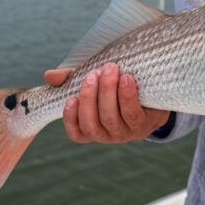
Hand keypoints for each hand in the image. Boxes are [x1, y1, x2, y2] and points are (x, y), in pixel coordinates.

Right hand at [44, 62, 170, 143]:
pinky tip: (126, 79)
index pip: (77, 133)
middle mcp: (109, 134)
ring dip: (108, 92)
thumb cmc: (119, 86)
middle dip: (90, 96)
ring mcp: (127, 132)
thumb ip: (72, 78)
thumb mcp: (96, 81)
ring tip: (110, 69)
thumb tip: (49, 76)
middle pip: (93, 123)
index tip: (70, 98)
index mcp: (94, 127)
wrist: (156, 90)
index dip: (71, 118)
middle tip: (94, 73)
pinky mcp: (145, 124)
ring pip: (110, 118)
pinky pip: (132, 114)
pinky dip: (127, 96)